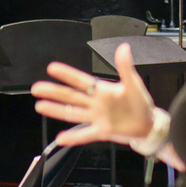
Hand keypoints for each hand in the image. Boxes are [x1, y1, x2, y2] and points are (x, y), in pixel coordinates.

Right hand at [31, 43, 154, 147]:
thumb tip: (124, 48)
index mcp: (103, 90)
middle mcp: (96, 104)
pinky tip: (61, 138)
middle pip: (72, 96)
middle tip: (37, 87)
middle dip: (54, 92)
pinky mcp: (102, 131)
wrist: (148, 124)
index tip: (52, 68)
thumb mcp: (133, 83)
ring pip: (73, 113)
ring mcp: (97, 118)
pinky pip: (85, 134)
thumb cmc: (140, 103)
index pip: (82, 81)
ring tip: (40, 106)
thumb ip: (125, 67)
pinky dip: (73, 137)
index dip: (67, 74)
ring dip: (57, 110)